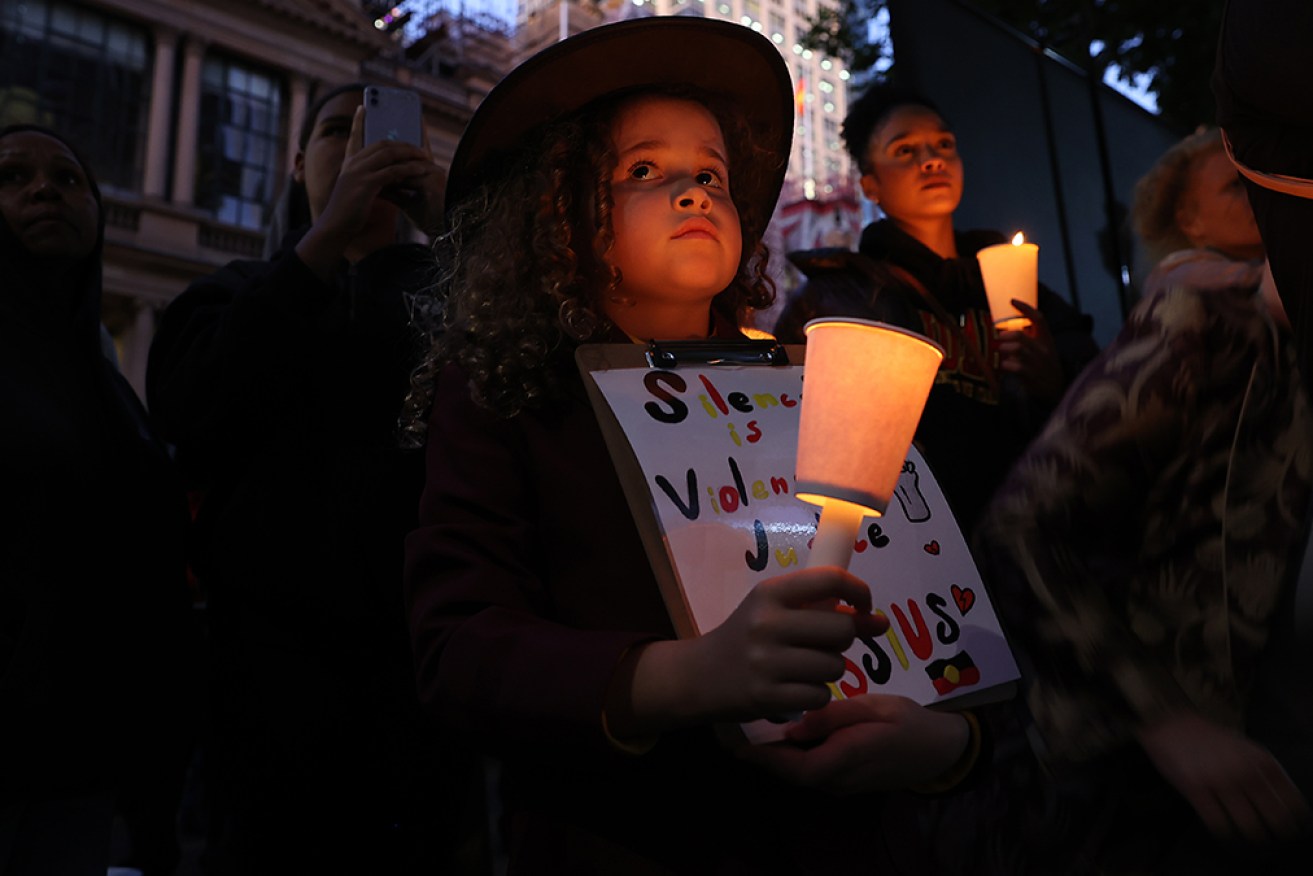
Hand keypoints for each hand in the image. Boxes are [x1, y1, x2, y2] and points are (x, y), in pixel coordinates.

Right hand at [297, 107, 444, 274]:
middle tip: (420, 147)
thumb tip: (388, 178)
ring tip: (425, 157)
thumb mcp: (356, 192)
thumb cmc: (347, 214)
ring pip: (389, 154)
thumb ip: (368, 181)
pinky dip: (408, 170)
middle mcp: (352, 164)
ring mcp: (358, 172)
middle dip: (403, 143)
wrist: (334, 228)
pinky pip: (393, 171)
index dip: (358, 122)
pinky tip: (420, 171)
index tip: (362, 107)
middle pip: (381, 144)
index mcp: (348, 164)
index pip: (354, 137)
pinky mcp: (366, 184)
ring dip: (409, 154)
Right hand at [609, 567, 883, 738]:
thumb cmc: (747, 637)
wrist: (700, 676)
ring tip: (803, 668)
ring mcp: (766, 662)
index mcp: (769, 593)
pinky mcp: (767, 696)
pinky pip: (820, 695)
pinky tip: (794, 689)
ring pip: (834, 666)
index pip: (831, 580)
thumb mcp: (776, 611)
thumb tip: (881, 622)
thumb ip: (826, 610)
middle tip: (824, 644)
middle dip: (844, 640)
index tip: (862, 607)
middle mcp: (767, 623)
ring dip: (828, 670)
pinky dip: (815, 694)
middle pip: (841, 629)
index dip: (859, 592)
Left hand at [737, 694, 970, 794]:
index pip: (791, 765)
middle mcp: (835, 779)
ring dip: (773, 754)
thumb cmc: (907, 723)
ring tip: (750, 727)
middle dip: (760, 752)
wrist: (940, 749)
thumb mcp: (873, 708)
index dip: (761, 754)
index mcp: (841, 761)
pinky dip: (791, 754)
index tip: (734, 737)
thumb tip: (792, 728)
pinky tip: (781, 732)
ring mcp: (840, 783)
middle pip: (788, 771)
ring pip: (797, 771)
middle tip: (732, 728)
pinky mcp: (845, 778)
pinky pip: (810, 768)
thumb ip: (832, 717)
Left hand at [996, 300, 1063, 403]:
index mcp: (1047, 339)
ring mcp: (1037, 362)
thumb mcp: (1044, 348)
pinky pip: (1013, 366)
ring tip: (1003, 353)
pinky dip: (1005, 365)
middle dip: (1006, 336)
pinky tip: (1006, 366)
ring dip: (1004, 350)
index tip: (1012, 301)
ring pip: (1015, 349)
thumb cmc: (1045, 364)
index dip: (1025, 308)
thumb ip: (1031, 338)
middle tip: (1001, 338)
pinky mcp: (1031, 375)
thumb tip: (1009, 328)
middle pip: (1020, 336)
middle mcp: (1043, 349)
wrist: (1057, 388)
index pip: (1038, 318)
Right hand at [1138, 712, 1311, 842]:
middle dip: (1277, 829)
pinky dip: (1224, 830)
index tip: (1295, 823)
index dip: (1295, 816)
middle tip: (1273, 833)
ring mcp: (1219, 781)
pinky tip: (1223, 827)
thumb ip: (1263, 770)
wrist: (1170, 723)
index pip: (1290, 798)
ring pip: (1248, 824)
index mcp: (1259, 760)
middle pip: (1274, 816)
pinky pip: (1218, 822)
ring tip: (1250, 834)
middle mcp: (1243, 771)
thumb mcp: (1244, 747)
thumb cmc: (1209, 738)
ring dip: (1252, 833)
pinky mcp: (1195, 789)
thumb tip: (1285, 802)